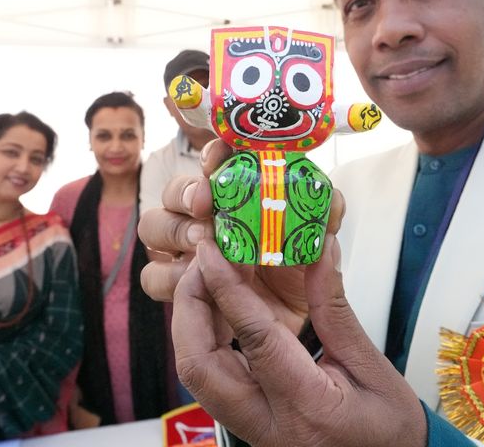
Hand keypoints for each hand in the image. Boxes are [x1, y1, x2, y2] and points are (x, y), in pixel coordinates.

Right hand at [138, 139, 345, 335]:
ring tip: (199, 243)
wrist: (294, 330)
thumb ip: (325, 221)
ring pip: (154, 226)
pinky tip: (194, 279)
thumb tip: (330, 200)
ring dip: (173, 230)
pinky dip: (169, 275)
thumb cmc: (301, 275)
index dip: (212, 154)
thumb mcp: (319, 247)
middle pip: (174, 190)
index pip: (215, 161)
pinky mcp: (177, 283)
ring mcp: (186, 249)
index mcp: (237, 194)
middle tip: (205, 207)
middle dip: (185, 192)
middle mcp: (205, 216)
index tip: (218, 160)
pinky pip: (152, 274)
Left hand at [173, 234, 426, 446]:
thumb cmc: (390, 428)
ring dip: (191, 322)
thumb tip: (318, 251)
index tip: (213, 250)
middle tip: (201, 263)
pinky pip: (209, 380)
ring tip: (206, 277)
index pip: (255, 339)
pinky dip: (204, 338)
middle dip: (188, 308)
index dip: (228, 289)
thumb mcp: (372, 366)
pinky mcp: (246, 426)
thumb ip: (335, 309)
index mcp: (307, 406)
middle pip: (199, 366)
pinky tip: (217, 309)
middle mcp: (267, 424)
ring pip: (196, 375)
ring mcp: (251, 430)